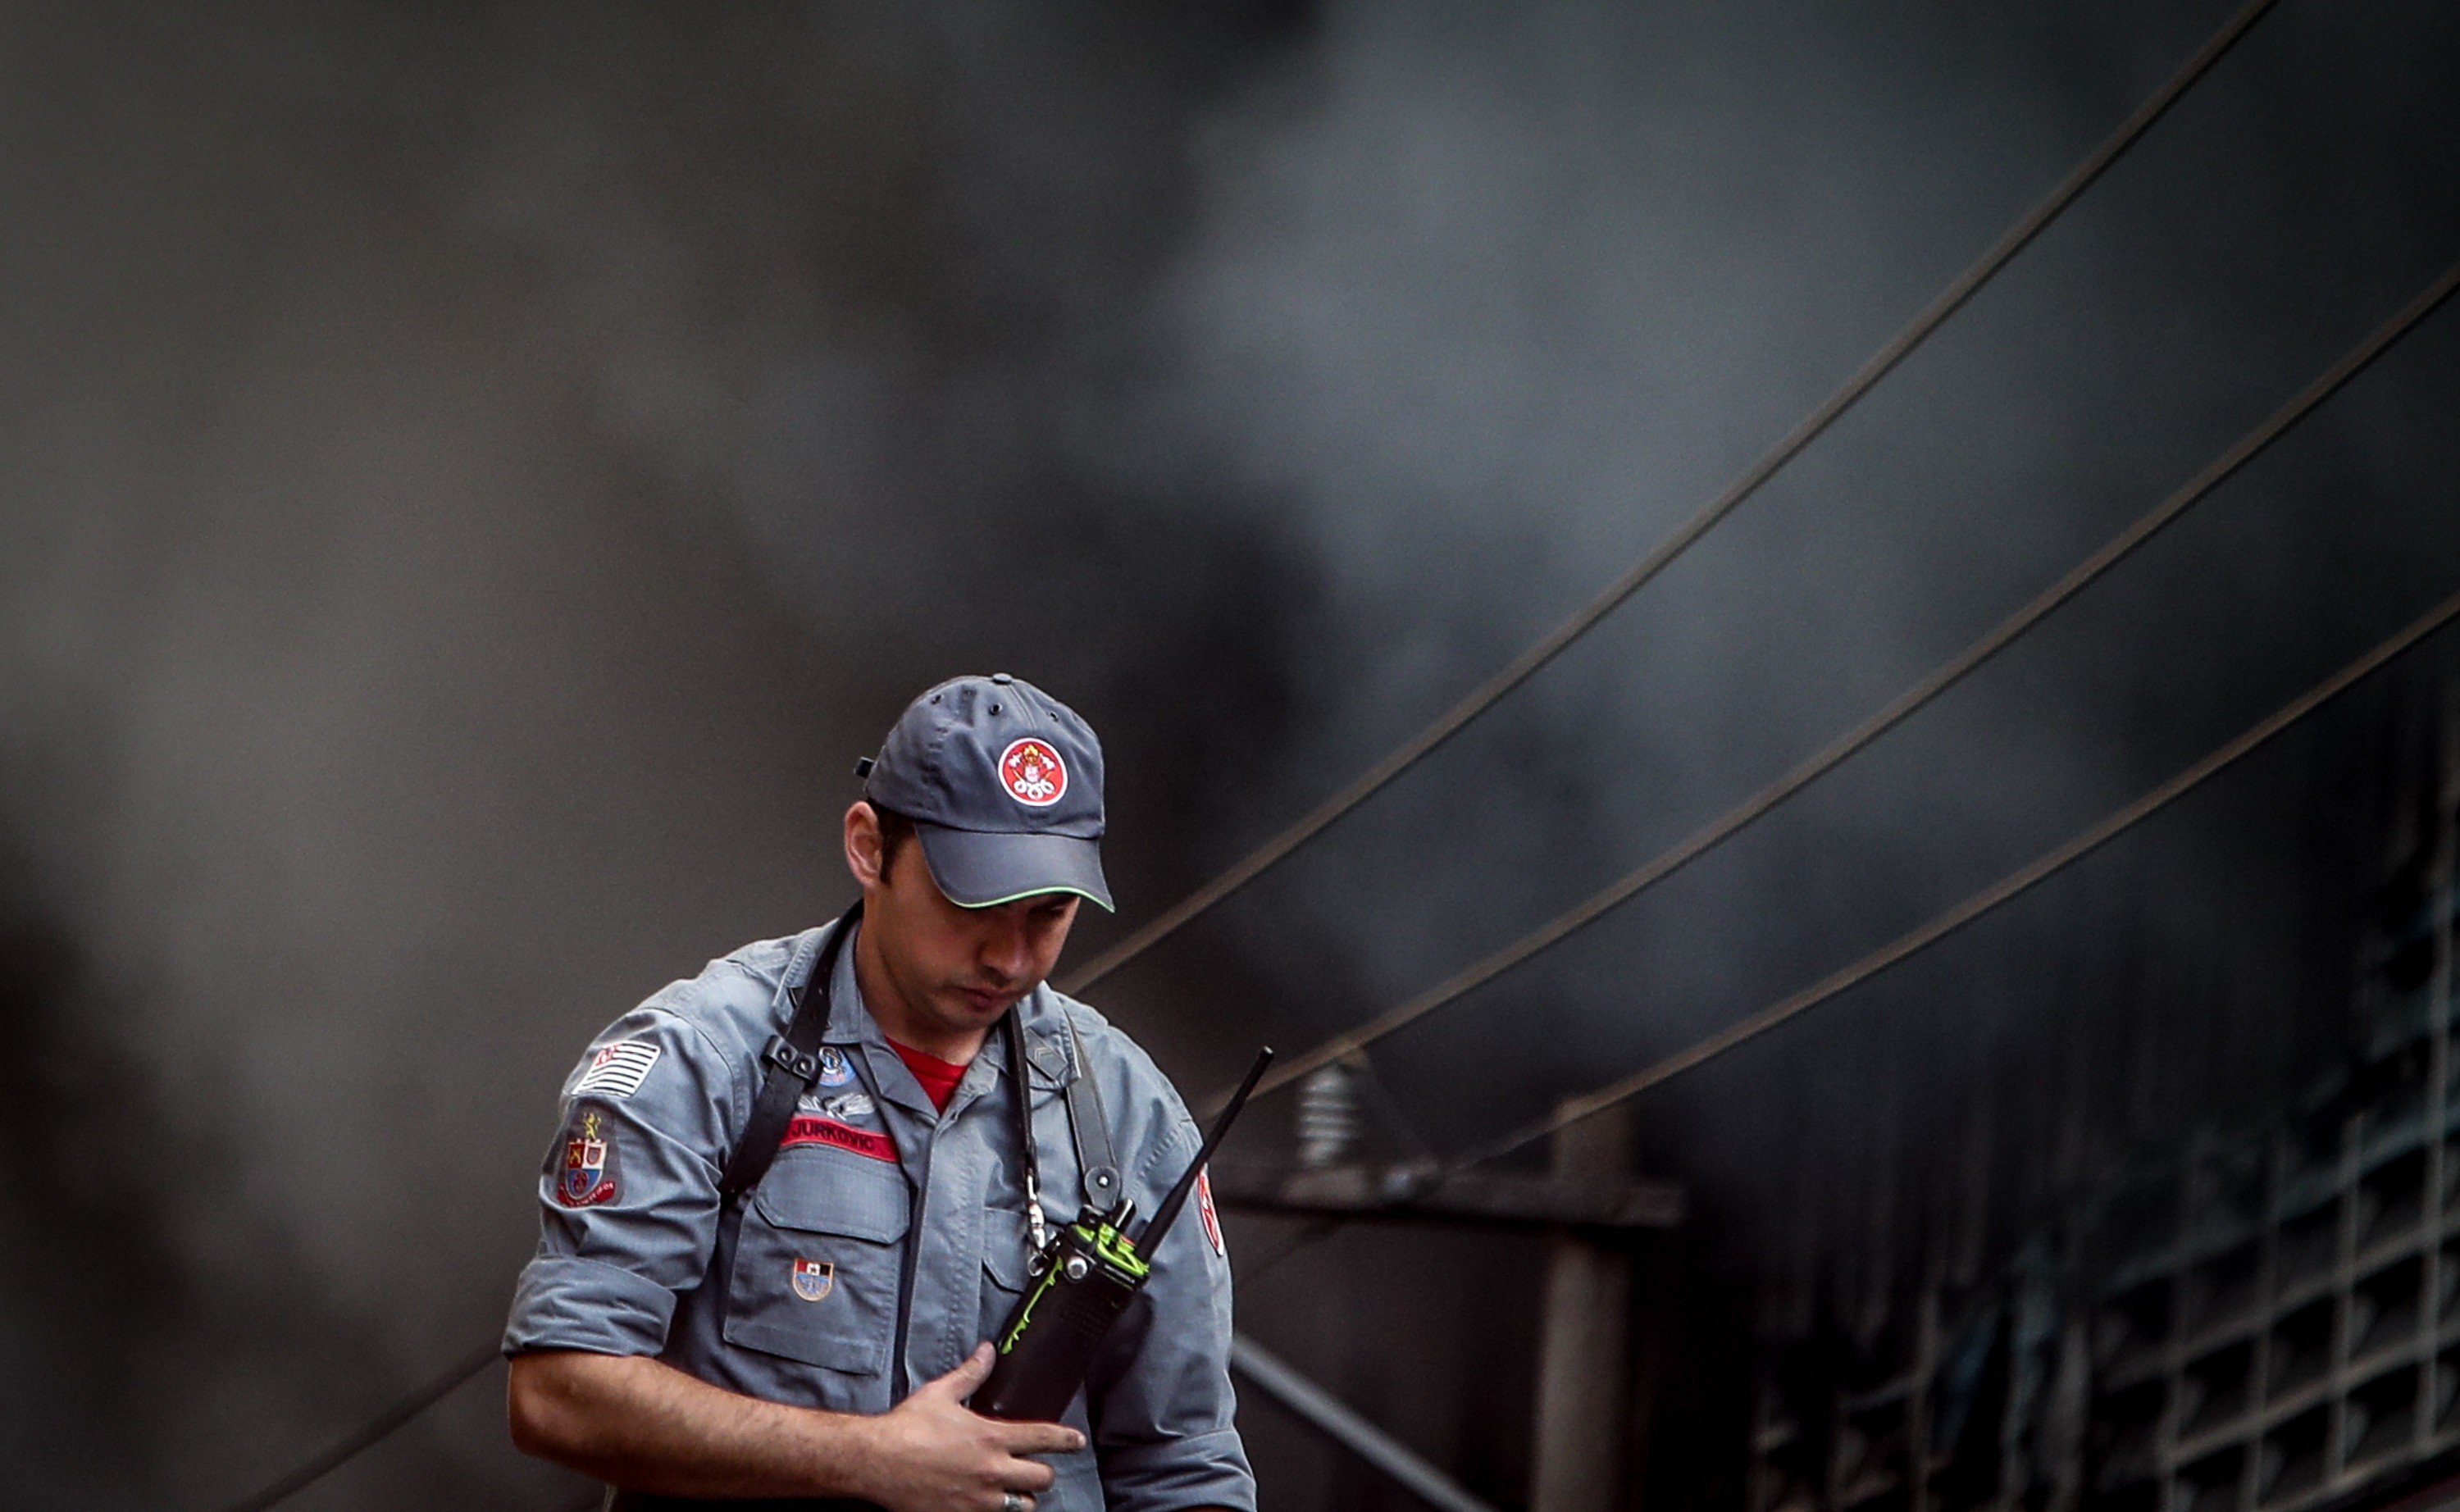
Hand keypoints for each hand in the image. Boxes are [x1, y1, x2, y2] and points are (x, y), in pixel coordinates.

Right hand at [848, 1343, 1083, 1511]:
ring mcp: (979, 1501)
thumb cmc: (908, 1427)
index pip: (1044, 1439)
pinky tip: (986, 1504)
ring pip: (1023, 1507)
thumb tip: (987, 1351)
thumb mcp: (941, 1393)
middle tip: (1034, 1468)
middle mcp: (992, 1472)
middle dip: (1042, 1473)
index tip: (1077, 1441)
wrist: (877, 1462)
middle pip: (1042, 1479)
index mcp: (992, 1439)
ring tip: (1012, 1490)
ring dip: (1021, 1497)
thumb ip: (971, 1374)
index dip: (1067, 1439)